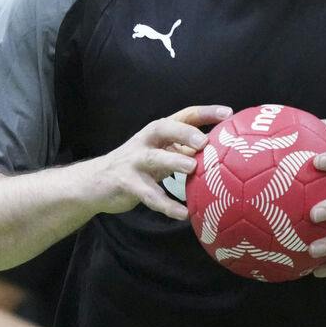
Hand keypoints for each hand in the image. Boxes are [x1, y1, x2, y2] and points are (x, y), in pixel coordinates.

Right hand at [91, 106, 229, 220]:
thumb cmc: (138, 165)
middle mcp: (145, 141)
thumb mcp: (161, 153)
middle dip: (184, 132)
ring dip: (173, 161)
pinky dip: (166, 205)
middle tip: (205, 142)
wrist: (97, 181)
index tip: (228, 114)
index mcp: (158, 132)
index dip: (205, 113)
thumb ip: (185, 150)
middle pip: (163, 128)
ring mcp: (134, 162)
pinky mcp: (127, 183)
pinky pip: (149, 195)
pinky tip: (183, 213)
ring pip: (153, 158)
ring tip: (192, 168)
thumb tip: (223, 153)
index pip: (183, 115)